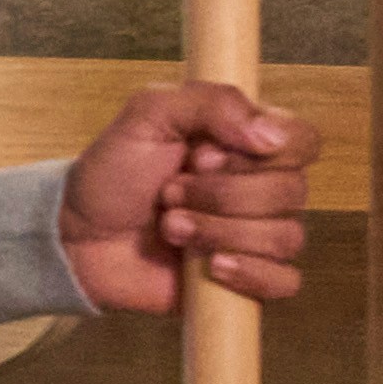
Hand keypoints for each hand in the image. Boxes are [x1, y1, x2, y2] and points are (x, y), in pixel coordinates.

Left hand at [61, 77, 317, 315]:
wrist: (78, 234)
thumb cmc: (114, 171)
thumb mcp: (149, 113)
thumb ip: (211, 102)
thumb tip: (270, 136)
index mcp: (250, 143)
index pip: (304, 141)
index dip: (259, 153)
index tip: (201, 155)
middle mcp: (263, 188)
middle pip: (292, 191)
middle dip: (220, 194)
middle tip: (169, 192)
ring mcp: (257, 235)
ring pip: (286, 236)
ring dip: (219, 231)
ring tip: (171, 226)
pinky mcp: (247, 279)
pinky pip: (285, 281)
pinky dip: (249, 273)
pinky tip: (211, 267)